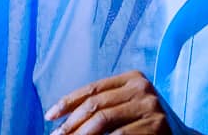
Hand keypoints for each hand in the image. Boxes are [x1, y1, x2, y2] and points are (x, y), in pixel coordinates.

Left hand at [44, 71, 180, 134]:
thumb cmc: (148, 124)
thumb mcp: (128, 107)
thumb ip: (105, 106)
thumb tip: (64, 119)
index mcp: (133, 78)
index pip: (93, 89)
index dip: (68, 102)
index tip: (50, 116)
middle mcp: (143, 88)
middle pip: (96, 105)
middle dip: (72, 122)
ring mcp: (151, 107)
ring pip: (104, 121)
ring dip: (81, 134)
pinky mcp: (157, 126)